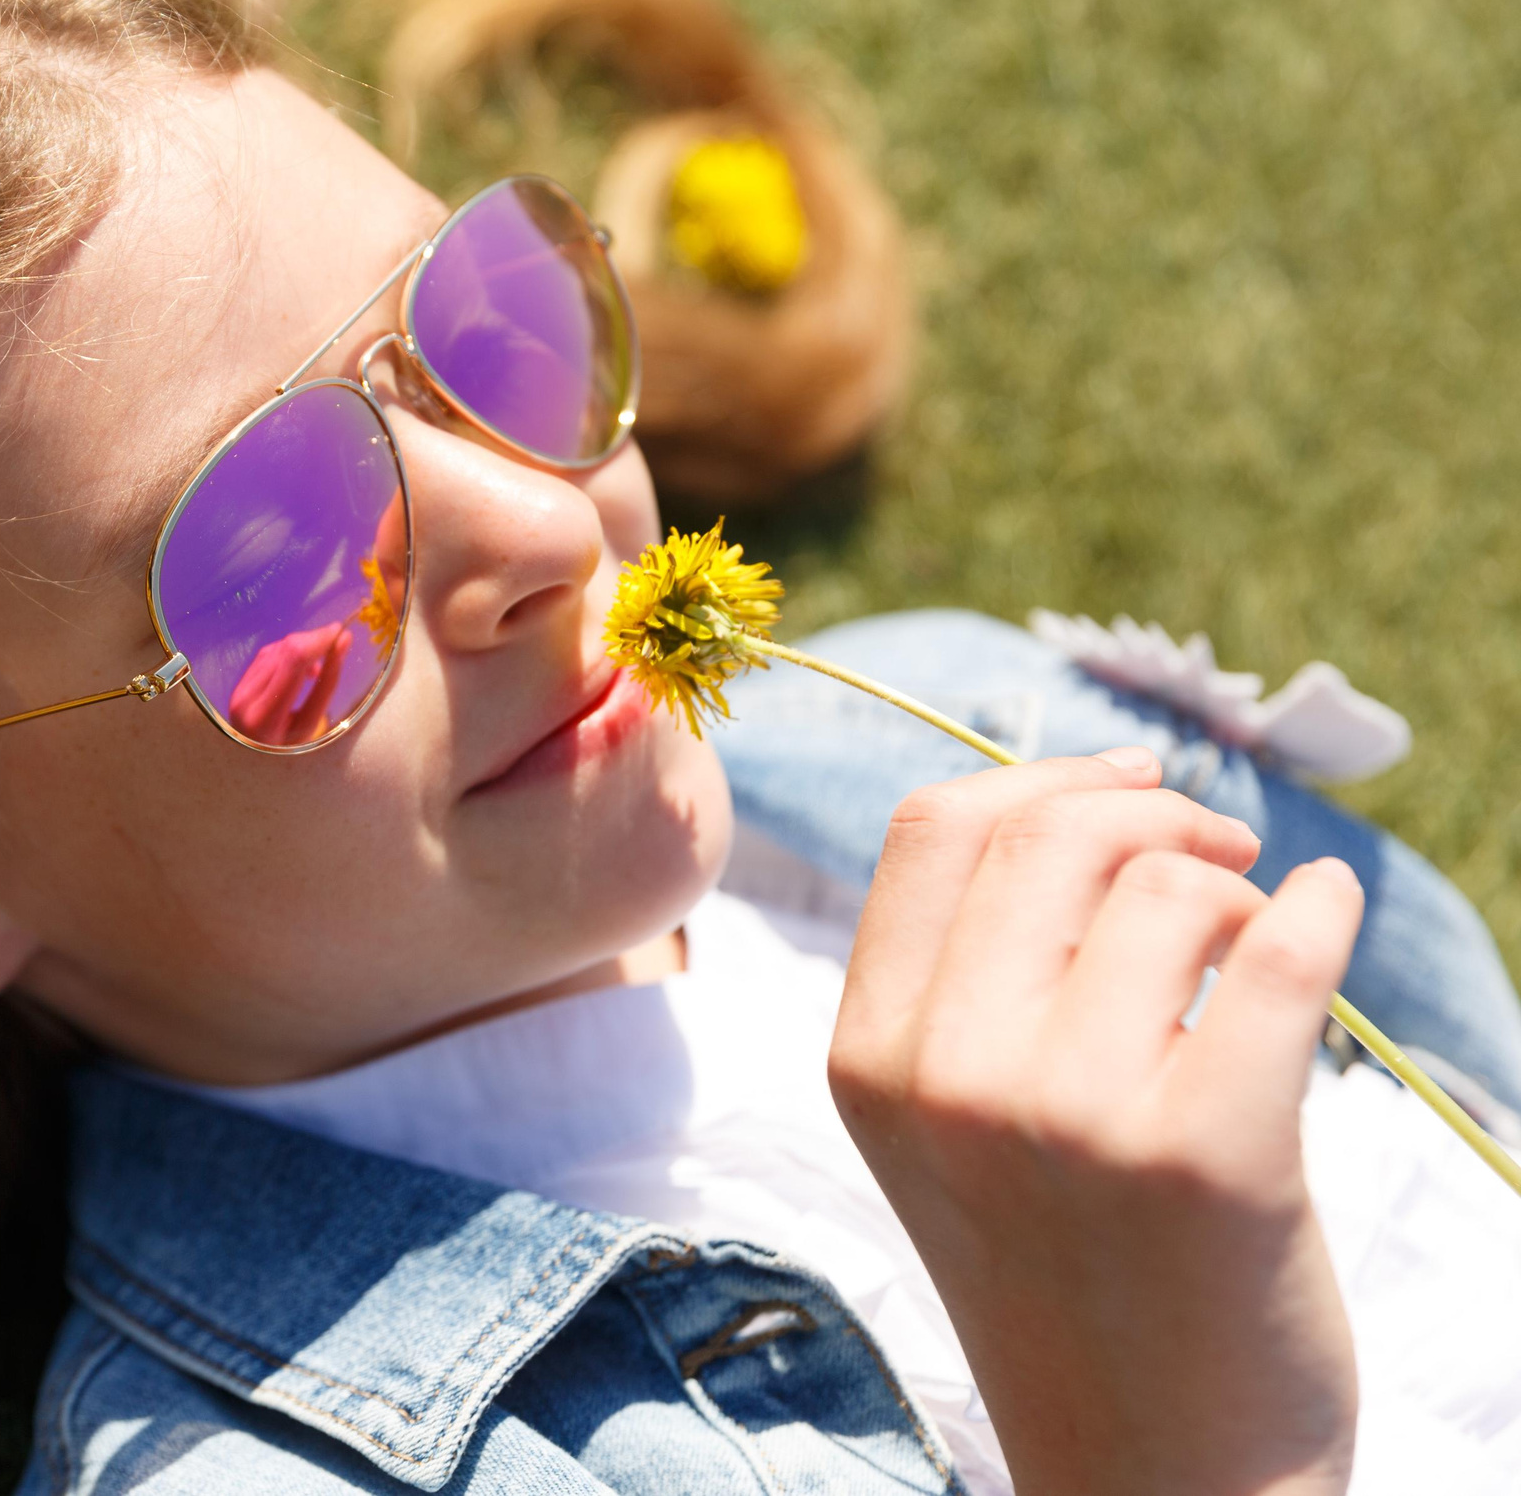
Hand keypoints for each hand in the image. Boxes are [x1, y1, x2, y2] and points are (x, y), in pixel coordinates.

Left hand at [226, 623, 349, 744]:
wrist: (257, 762)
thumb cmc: (292, 749)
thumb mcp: (313, 722)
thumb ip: (328, 681)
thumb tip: (343, 640)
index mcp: (264, 716)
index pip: (293, 661)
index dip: (318, 640)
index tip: (341, 632)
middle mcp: (246, 700)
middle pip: (285, 651)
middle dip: (314, 640)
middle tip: (337, 639)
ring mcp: (239, 690)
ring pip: (277, 650)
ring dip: (303, 649)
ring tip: (318, 669)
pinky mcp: (239, 683)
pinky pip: (268, 655)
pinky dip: (290, 655)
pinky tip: (302, 669)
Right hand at [829, 750, 1361, 1495]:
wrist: (1150, 1471)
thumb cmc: (1071, 1277)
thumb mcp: (949, 1126)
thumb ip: (968, 977)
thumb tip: (1091, 792)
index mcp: (869, 1058)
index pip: (933, 830)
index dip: (1044, 777)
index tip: (1130, 792)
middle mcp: (947, 1078)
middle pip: (1048, 835)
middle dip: (1157, 818)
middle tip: (1222, 862)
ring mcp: (1068, 1115)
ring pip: (1168, 889)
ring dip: (1239, 893)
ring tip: (1261, 955)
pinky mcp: (1205, 1155)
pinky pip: (1282, 958)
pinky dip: (1326, 914)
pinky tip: (1333, 919)